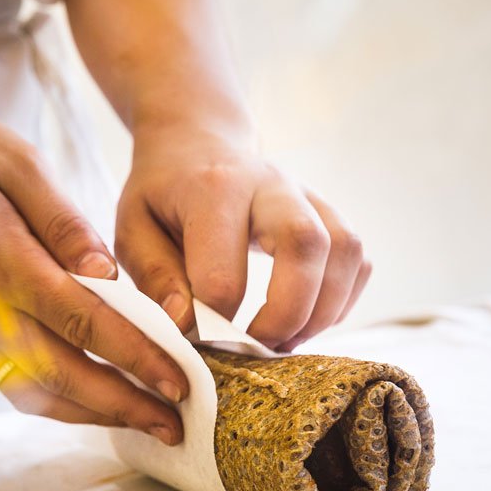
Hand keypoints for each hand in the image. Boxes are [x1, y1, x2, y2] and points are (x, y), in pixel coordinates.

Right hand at [0, 109, 187, 443]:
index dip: (135, 357)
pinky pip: (18, 384)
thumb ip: (62, 221)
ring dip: (95, 415)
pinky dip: (62, 405)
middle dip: (124, 405)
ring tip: (148, 423)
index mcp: (8, 265)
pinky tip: (99, 405)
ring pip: (39, 393)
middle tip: (175, 425)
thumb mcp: (16, 163)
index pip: (83, 324)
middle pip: (65, 376)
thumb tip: (105, 271)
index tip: (179, 381)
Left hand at [115, 126, 370, 351]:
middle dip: (287, 315)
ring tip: (285, 341)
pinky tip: (306, 318)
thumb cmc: (162, 195)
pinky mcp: (330, 212)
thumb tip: (187, 326)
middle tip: (259, 348)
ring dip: (322, 312)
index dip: (212, 324)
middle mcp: (271, 184)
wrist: (197, 142)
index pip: (223, 274)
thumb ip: (156, 277)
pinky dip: (340, 300)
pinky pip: (357, 259)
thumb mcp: (133, 230)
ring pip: (344, 252)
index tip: (198, 340)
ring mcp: (308, 195)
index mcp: (213, 189)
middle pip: (306, 246)